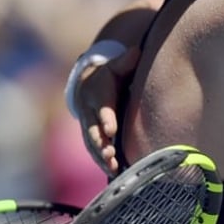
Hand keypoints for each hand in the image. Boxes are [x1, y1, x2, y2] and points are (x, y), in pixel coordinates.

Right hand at [74, 47, 139, 175]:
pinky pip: (94, 151)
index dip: (106, 118)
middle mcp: (90, 113)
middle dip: (101, 143)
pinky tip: (113, 172)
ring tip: (113, 168)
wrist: (86, 86)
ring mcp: (89, 127)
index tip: (111, 129)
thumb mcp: (115, 67)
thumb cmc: (108, 77)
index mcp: (97, 95)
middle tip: (110, 154)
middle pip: (93, 131)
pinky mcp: (91, 137)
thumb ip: (126, 62)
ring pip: (92, 144)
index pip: (102, 108)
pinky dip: (101, 162)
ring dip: (101, 157)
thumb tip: (137, 51)